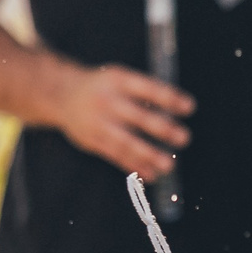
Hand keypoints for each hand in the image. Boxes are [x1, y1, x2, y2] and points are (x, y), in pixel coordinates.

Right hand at [52, 62, 193, 180]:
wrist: (61, 94)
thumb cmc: (103, 87)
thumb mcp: (119, 78)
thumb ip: (143, 93)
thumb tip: (175, 115)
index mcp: (118, 80)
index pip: (148, 88)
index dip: (169, 98)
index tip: (190, 107)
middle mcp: (108, 101)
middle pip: (139, 117)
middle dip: (163, 129)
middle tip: (185, 138)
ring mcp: (99, 122)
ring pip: (127, 142)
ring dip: (149, 155)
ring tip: (170, 165)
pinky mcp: (92, 141)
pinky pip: (116, 156)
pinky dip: (134, 166)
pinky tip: (151, 174)